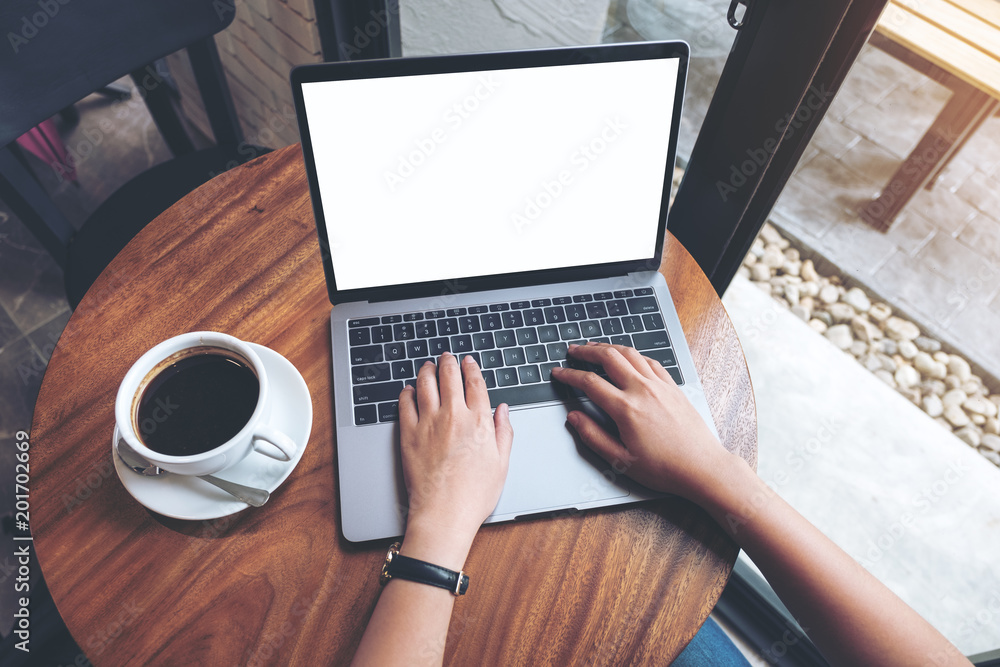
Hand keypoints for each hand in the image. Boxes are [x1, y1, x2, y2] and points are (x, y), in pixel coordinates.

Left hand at [398, 353, 512, 564]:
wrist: (443, 513)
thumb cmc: (473, 495)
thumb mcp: (501, 464)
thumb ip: (503, 432)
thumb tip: (503, 411)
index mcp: (478, 421)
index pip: (475, 383)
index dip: (471, 368)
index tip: (468, 361)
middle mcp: (453, 416)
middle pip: (449, 376)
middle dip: (448, 362)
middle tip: (446, 357)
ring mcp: (428, 423)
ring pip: (425, 384)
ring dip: (427, 370)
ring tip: (428, 366)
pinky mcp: (408, 434)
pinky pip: (405, 403)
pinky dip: (407, 392)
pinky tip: (409, 390)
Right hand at [550, 342, 730, 504]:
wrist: (702, 467)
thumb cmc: (664, 468)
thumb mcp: (620, 460)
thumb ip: (593, 436)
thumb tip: (574, 417)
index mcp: (626, 409)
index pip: (589, 382)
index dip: (569, 375)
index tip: (558, 373)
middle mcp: (643, 390)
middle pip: (608, 357)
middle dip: (586, 351)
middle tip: (573, 351)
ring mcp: (660, 386)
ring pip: (630, 353)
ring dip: (609, 347)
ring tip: (596, 347)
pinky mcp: (673, 387)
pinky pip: (650, 361)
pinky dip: (634, 354)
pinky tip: (628, 357)